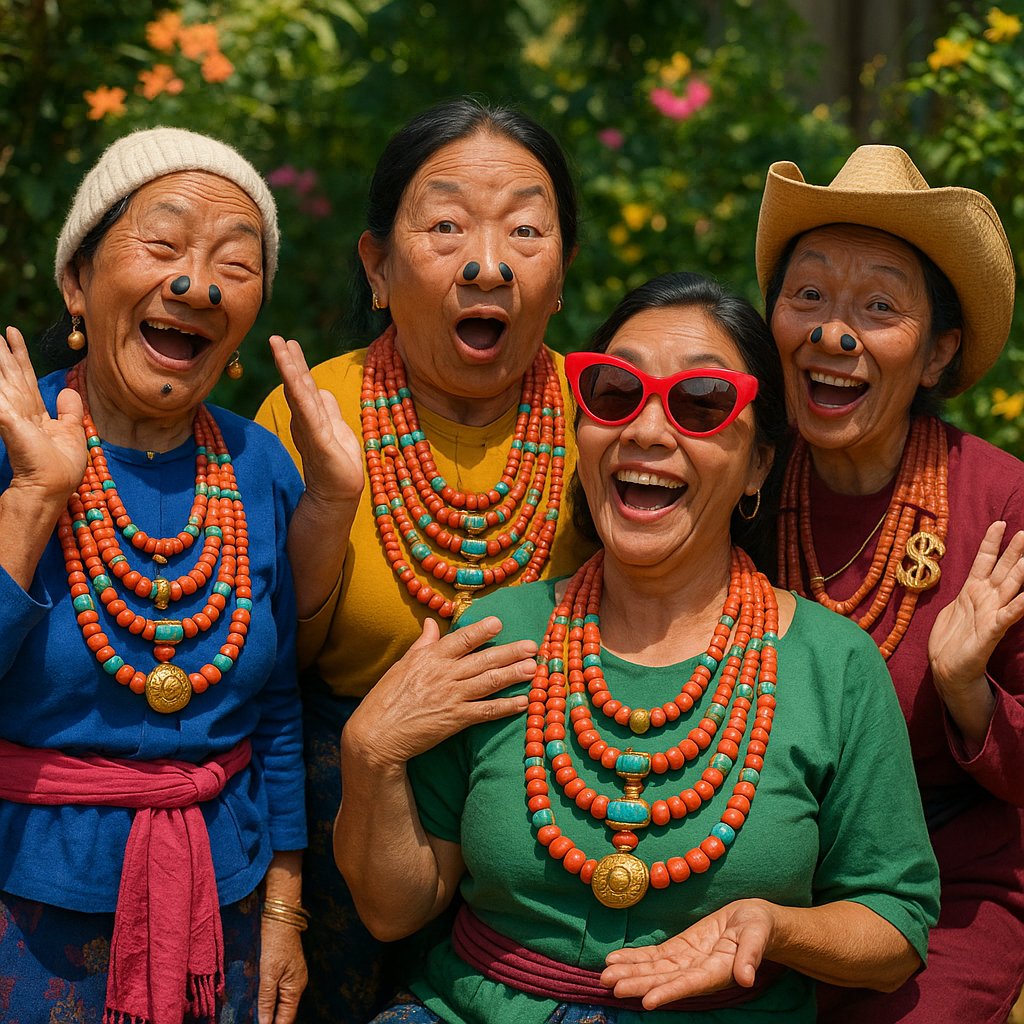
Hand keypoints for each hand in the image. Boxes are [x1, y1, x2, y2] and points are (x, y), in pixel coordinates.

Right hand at [0, 325, 85, 502]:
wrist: (50, 486)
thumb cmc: (60, 467)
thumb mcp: (72, 432)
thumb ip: (70, 410)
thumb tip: (69, 391)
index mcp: (34, 412)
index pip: (25, 377)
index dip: (20, 355)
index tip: (13, 334)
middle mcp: (20, 409)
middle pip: (11, 372)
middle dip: (5, 350)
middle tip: (0, 330)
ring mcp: (11, 413)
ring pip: (2, 378)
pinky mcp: (7, 419)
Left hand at [257, 917, 307, 1023]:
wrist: (280, 917)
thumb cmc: (275, 943)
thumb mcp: (268, 974)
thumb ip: (266, 1000)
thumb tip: (265, 1023)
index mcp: (295, 988)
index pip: (286, 1018)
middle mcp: (297, 984)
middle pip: (284, 1011)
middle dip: (269, 1018)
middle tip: (252, 1019)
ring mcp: (293, 976)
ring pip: (280, 1000)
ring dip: (268, 1007)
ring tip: (252, 1011)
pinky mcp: (287, 968)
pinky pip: (278, 988)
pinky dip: (268, 995)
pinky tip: (257, 995)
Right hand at [269, 335, 362, 508]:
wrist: (338, 501)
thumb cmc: (337, 471)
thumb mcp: (337, 433)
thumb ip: (329, 411)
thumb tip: (323, 390)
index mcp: (313, 420)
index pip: (304, 388)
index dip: (295, 366)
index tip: (287, 343)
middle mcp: (308, 423)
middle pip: (298, 387)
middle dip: (289, 362)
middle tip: (276, 337)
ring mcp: (312, 433)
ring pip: (300, 396)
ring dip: (290, 371)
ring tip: (279, 347)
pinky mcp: (319, 445)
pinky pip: (309, 415)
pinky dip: (301, 396)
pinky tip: (294, 381)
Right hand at [345, 615, 536, 767]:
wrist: (376, 735)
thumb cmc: (386, 699)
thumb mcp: (402, 665)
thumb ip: (422, 644)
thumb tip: (432, 622)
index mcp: (430, 658)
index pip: (461, 639)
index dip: (481, 630)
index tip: (499, 622)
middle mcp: (443, 674)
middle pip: (483, 659)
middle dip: (510, 652)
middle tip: (533, 646)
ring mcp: (451, 696)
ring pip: (489, 682)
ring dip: (514, 675)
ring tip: (534, 668)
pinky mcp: (455, 719)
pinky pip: (486, 711)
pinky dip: (506, 707)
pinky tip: (523, 703)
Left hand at [600, 899, 772, 1008]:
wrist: (755, 920)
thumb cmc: (759, 927)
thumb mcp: (757, 934)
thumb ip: (751, 955)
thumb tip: (747, 977)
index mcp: (718, 971)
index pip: (690, 984)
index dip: (669, 992)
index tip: (647, 1001)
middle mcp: (698, 971)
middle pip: (664, 980)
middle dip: (637, 983)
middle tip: (610, 985)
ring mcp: (687, 961)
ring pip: (655, 970)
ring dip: (630, 972)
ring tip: (606, 975)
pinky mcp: (681, 949)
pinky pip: (655, 956)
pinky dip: (635, 958)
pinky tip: (615, 961)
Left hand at [929, 520, 1023, 693]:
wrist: (947, 668)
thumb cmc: (950, 639)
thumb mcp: (953, 607)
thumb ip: (965, 592)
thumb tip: (972, 579)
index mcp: (973, 590)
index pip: (985, 560)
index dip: (991, 542)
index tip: (999, 522)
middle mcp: (986, 598)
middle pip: (1004, 569)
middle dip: (1015, 551)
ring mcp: (991, 613)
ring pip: (1011, 588)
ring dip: (1022, 572)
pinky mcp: (992, 631)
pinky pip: (1008, 615)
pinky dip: (1019, 605)